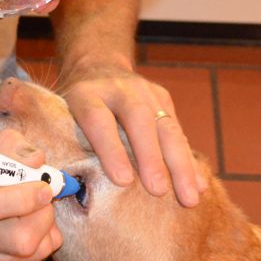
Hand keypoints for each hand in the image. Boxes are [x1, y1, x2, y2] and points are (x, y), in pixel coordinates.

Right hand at [0, 129, 61, 260]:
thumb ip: (7, 145)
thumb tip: (35, 159)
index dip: (21, 198)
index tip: (42, 185)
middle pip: (19, 239)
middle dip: (43, 213)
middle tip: (44, 194)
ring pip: (32, 251)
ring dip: (47, 225)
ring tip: (38, 207)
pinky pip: (37, 259)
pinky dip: (46, 238)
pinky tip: (33, 223)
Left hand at [60, 69, 204, 207]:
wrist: (98, 65)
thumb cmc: (77, 107)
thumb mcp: (62, 116)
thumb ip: (69, 144)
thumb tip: (74, 191)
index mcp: (86, 94)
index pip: (99, 120)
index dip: (111, 150)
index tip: (123, 181)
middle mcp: (118, 89)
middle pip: (138, 120)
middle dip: (150, 157)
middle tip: (158, 190)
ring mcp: (145, 91)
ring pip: (166, 127)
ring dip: (180, 164)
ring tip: (188, 196)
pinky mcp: (164, 99)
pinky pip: (178, 132)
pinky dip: (189, 160)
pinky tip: (198, 184)